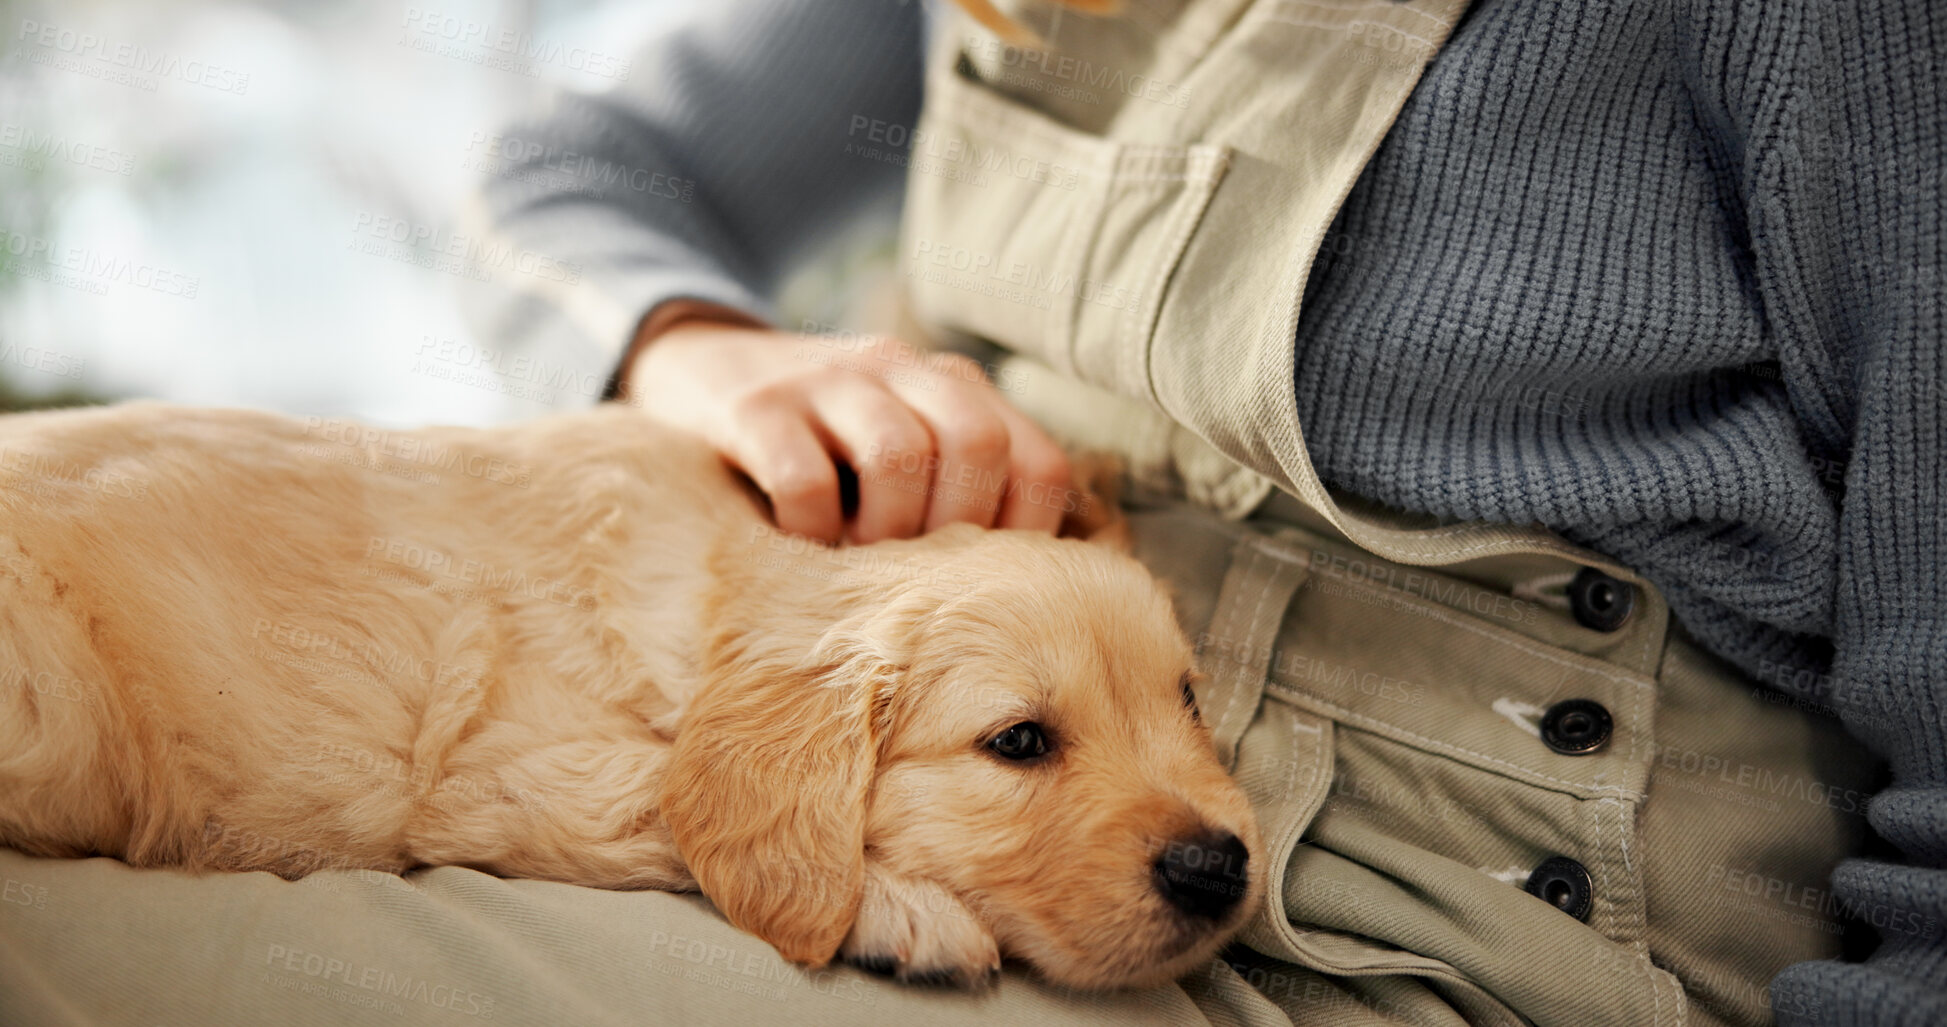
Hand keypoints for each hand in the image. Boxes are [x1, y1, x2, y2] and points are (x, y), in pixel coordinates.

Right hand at [618, 308, 1074, 544]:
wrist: (696, 366)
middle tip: (914, 570)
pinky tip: (799, 545)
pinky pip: (803, 478)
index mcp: (952, 384)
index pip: (1039, 461)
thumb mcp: (898, 445)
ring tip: (856, 561)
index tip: (982, 578)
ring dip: (884, 530)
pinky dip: (810, 529)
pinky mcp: (754, 407)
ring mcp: (825, 382)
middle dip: (955, 528)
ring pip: (898, 454)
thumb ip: (957, 487)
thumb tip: (1016, 590)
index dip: (1026, 535)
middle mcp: (898, 369)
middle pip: (977, 444)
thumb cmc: (820, 441)